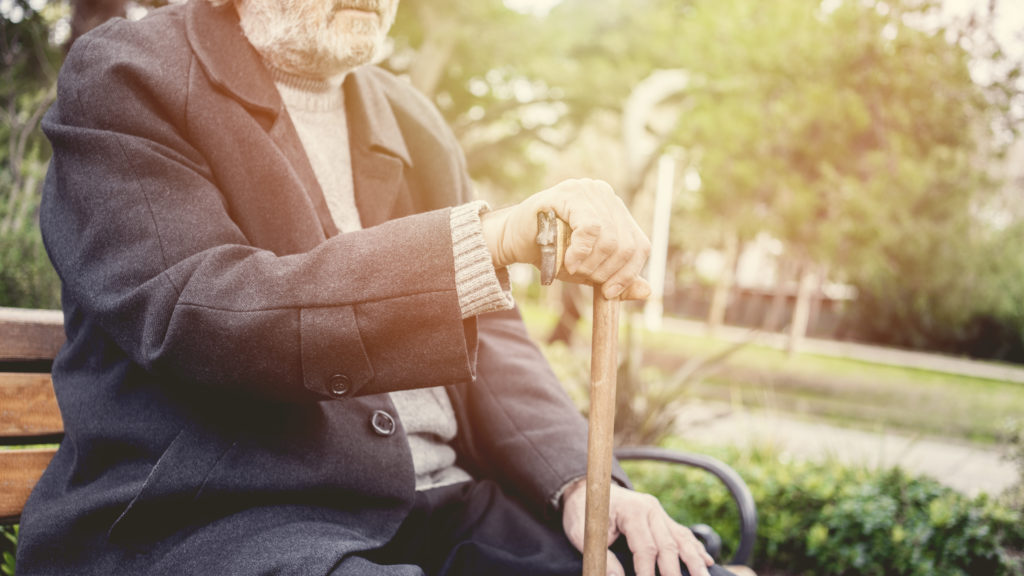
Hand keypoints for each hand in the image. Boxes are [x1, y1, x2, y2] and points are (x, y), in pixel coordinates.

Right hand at [480, 179, 651, 299]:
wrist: (514, 242)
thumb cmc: (554, 253)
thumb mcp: (591, 270)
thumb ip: (618, 278)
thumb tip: (648, 290)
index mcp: (616, 210)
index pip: (639, 245)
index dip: (629, 273)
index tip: (609, 293)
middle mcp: (606, 195)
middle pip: (626, 244)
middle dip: (606, 271)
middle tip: (585, 279)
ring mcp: (587, 190)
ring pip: (610, 238)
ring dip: (590, 264)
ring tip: (571, 269)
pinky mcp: (568, 193)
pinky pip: (590, 227)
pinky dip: (581, 252)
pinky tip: (569, 263)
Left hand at [561, 480, 715, 575]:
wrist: (586, 490)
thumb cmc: (583, 513)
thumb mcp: (582, 535)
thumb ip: (602, 558)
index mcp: (632, 510)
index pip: (646, 547)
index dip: (648, 573)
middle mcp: (650, 509)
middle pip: (669, 545)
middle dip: (675, 573)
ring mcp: (659, 512)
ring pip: (682, 539)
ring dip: (695, 562)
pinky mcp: (662, 518)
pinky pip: (682, 534)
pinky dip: (695, 549)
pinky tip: (707, 563)